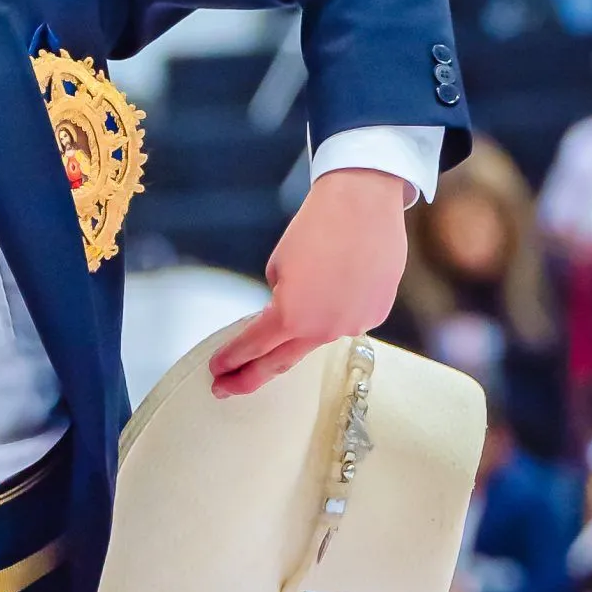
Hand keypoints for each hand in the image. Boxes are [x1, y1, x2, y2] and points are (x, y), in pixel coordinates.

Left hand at [210, 168, 410, 396]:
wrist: (364, 203)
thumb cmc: (317, 227)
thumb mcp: (279, 266)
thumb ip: (279, 300)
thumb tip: (284, 317)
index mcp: (290, 316)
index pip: (252, 347)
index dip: (231, 359)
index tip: (216, 370)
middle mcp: (323, 329)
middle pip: (279, 364)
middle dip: (249, 378)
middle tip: (225, 388)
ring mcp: (353, 325)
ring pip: (316, 339)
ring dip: (297, 335)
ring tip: (286, 324)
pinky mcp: (375, 314)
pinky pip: (345, 322)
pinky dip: (332, 314)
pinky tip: (332, 294)